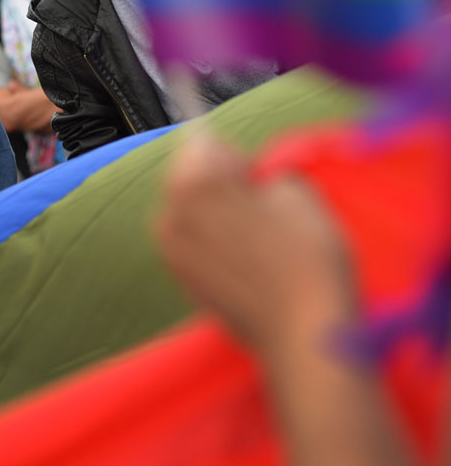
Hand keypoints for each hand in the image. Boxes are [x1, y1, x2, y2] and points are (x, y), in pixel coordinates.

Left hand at [155, 134, 354, 354]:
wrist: (303, 332)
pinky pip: (193, 241)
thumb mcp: (295, 192)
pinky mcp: (179, 278)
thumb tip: (250, 180)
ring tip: (256, 236)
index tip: (260, 180)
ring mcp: (169, 249)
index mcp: (191, 182)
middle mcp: (168, 212)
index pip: (207, 142)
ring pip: (189, 209)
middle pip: (190, 175)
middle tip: (260, 207)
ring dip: (214, 212)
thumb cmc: (306, 256)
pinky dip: (212, 241)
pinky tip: (246, 259)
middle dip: (219, 183)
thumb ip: (261, 172)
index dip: (238, 157)